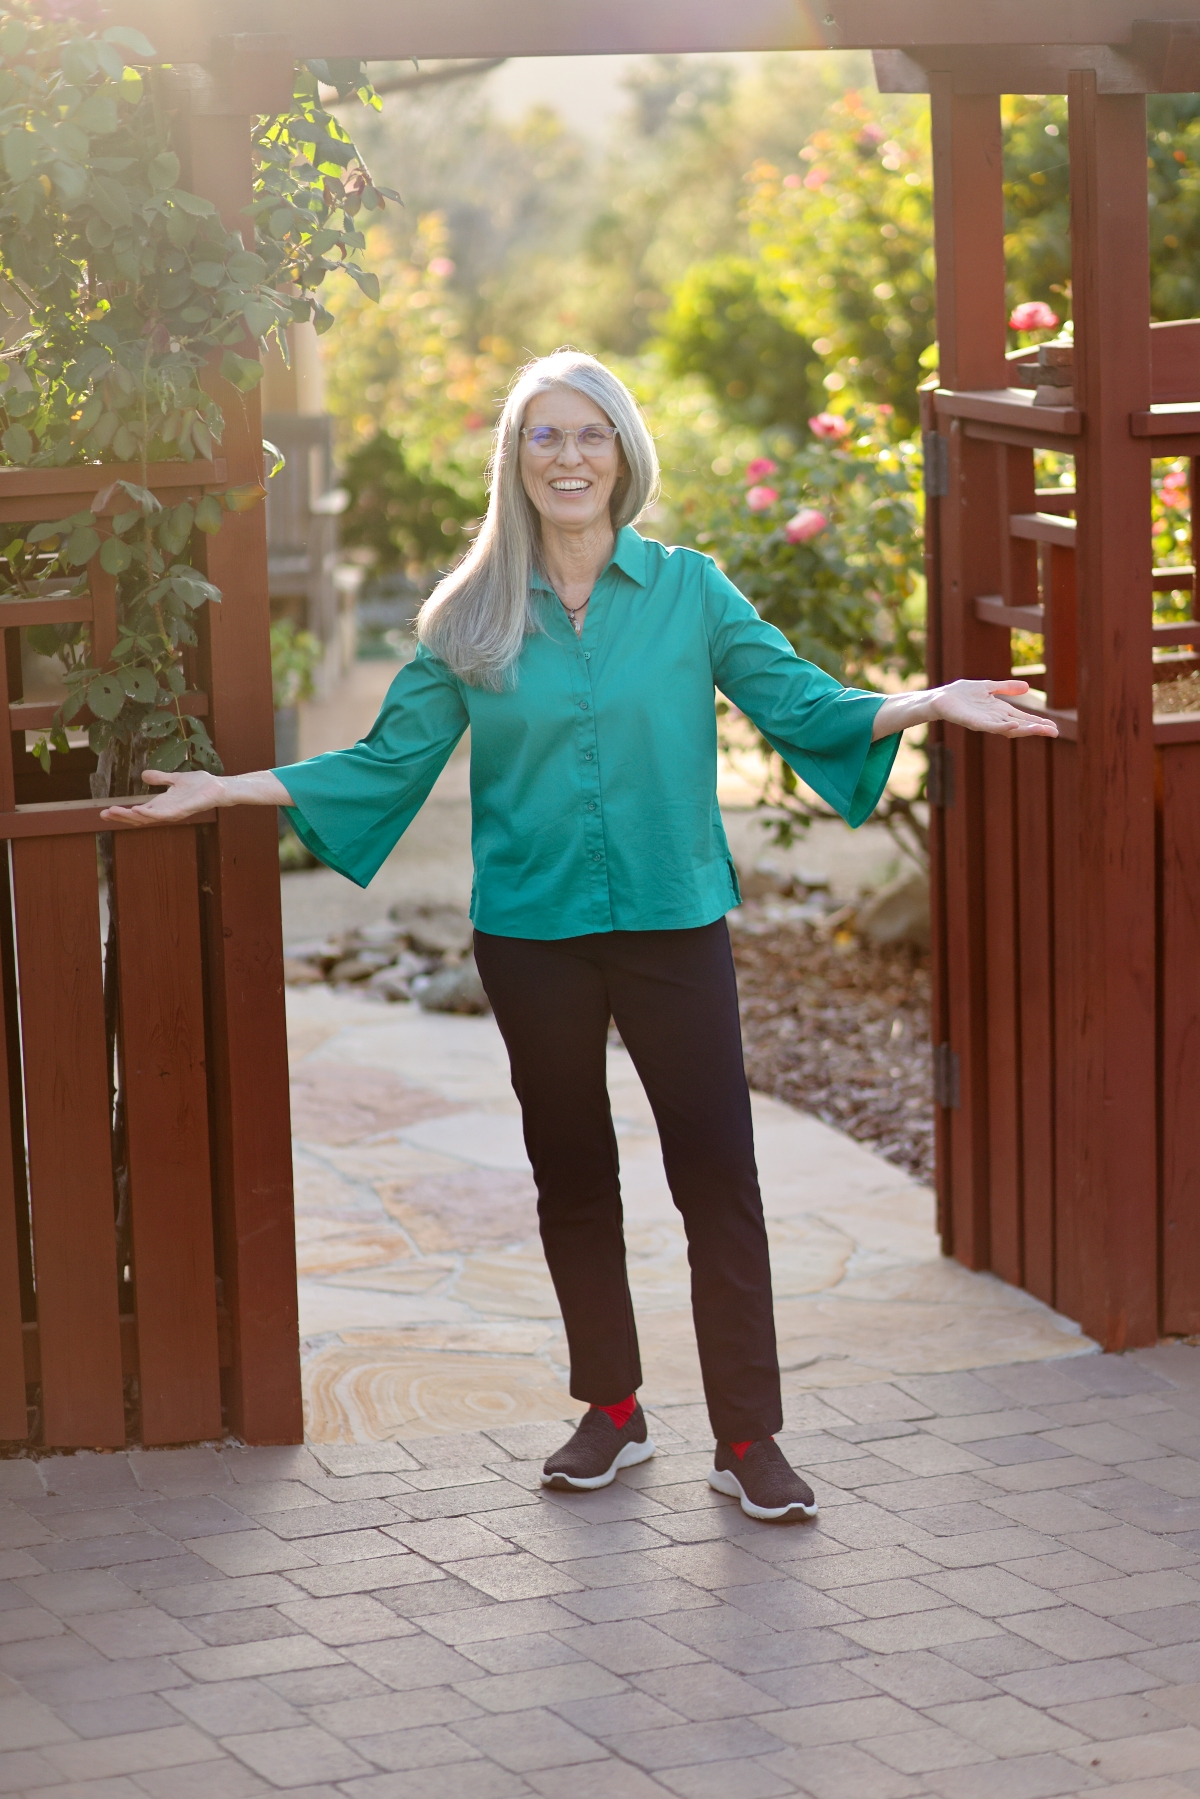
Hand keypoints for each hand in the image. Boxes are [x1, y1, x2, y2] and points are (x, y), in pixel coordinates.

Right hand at [100, 768, 223, 825]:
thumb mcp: (174, 779)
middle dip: (121, 817)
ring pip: (149, 818)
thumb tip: (144, 775)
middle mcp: (166, 811)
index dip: (122, 812)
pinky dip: (150, 814)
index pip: (138, 812)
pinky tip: (138, 810)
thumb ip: (160, 778)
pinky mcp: (184, 810)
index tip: (104, 811)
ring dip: (131, 816)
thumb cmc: (200, 785)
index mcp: (162, 805)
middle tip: (103, 814)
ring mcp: (174, 812)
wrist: (219, 786)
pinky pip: (164, 815)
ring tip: (115, 812)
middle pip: (139, 818)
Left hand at [932, 679, 1058, 738]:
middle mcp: (994, 719)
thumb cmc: (962, 694)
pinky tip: (1013, 726)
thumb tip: (1027, 688)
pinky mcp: (973, 722)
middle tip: (1054, 732)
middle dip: (1037, 729)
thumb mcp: (989, 688)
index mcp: (999, 711)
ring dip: (1025, 729)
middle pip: (1020, 726)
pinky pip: (989, 726)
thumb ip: (1007, 688)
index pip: (1023, 718)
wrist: (940, 698)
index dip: (1038, 722)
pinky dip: (1002, 727)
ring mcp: (984, 722)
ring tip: (1041, 729)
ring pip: (1008, 728)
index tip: (1055, 727)